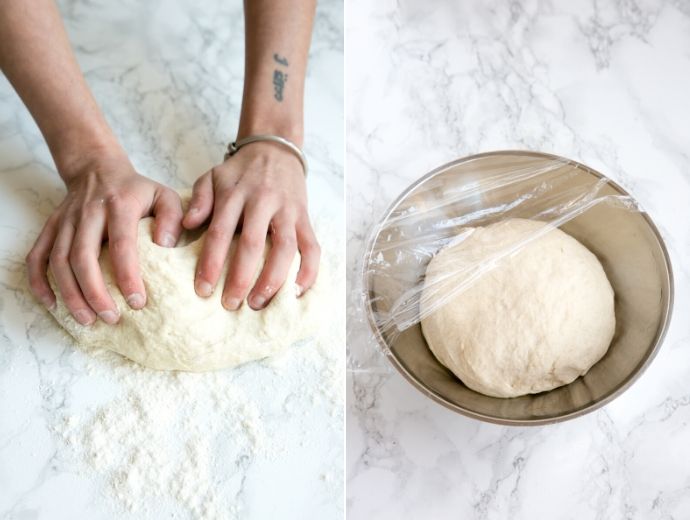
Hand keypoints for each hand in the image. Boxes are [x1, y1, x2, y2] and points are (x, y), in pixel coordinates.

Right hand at [26, 152, 182, 324]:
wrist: (97, 168)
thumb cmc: (136, 190)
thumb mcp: (163, 195)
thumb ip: (172, 217)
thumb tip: (166, 245)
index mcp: (119, 205)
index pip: (121, 244)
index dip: (127, 275)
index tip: (137, 302)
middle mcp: (88, 213)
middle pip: (83, 256)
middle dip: (94, 292)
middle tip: (111, 318)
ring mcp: (65, 221)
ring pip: (58, 260)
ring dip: (70, 293)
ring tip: (87, 319)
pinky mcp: (50, 228)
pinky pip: (37, 256)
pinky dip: (39, 282)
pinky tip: (51, 304)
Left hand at [183, 142, 319, 309]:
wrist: (275, 149)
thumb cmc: (240, 171)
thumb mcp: (212, 176)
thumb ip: (200, 200)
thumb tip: (187, 225)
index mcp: (235, 194)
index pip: (220, 232)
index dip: (211, 263)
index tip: (203, 290)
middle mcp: (263, 202)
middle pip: (252, 244)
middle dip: (240, 278)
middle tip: (229, 304)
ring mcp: (288, 210)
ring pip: (284, 248)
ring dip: (272, 279)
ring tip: (258, 302)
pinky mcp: (305, 217)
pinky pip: (312, 246)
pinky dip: (308, 270)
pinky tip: (297, 291)